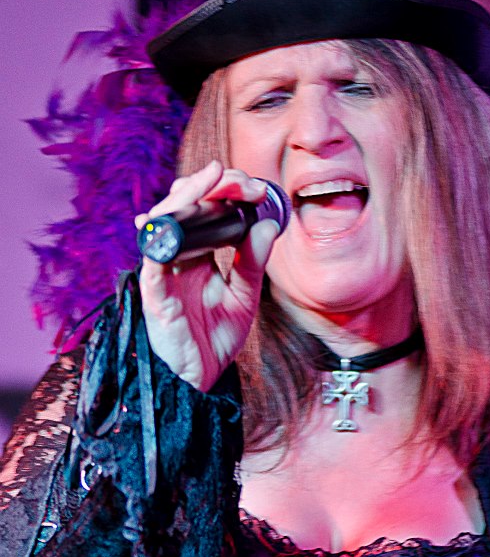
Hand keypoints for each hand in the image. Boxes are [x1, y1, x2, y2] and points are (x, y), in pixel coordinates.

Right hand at [136, 161, 278, 390]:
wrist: (203, 379)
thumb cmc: (217, 337)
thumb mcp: (245, 296)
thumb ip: (253, 263)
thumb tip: (267, 225)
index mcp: (197, 254)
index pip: (204, 210)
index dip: (225, 191)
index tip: (254, 186)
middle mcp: (177, 257)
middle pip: (181, 207)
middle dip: (207, 184)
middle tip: (236, 177)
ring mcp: (163, 273)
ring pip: (164, 223)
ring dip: (187, 197)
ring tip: (212, 180)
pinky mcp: (155, 295)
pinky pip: (154, 264)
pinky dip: (163, 241)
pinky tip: (179, 223)